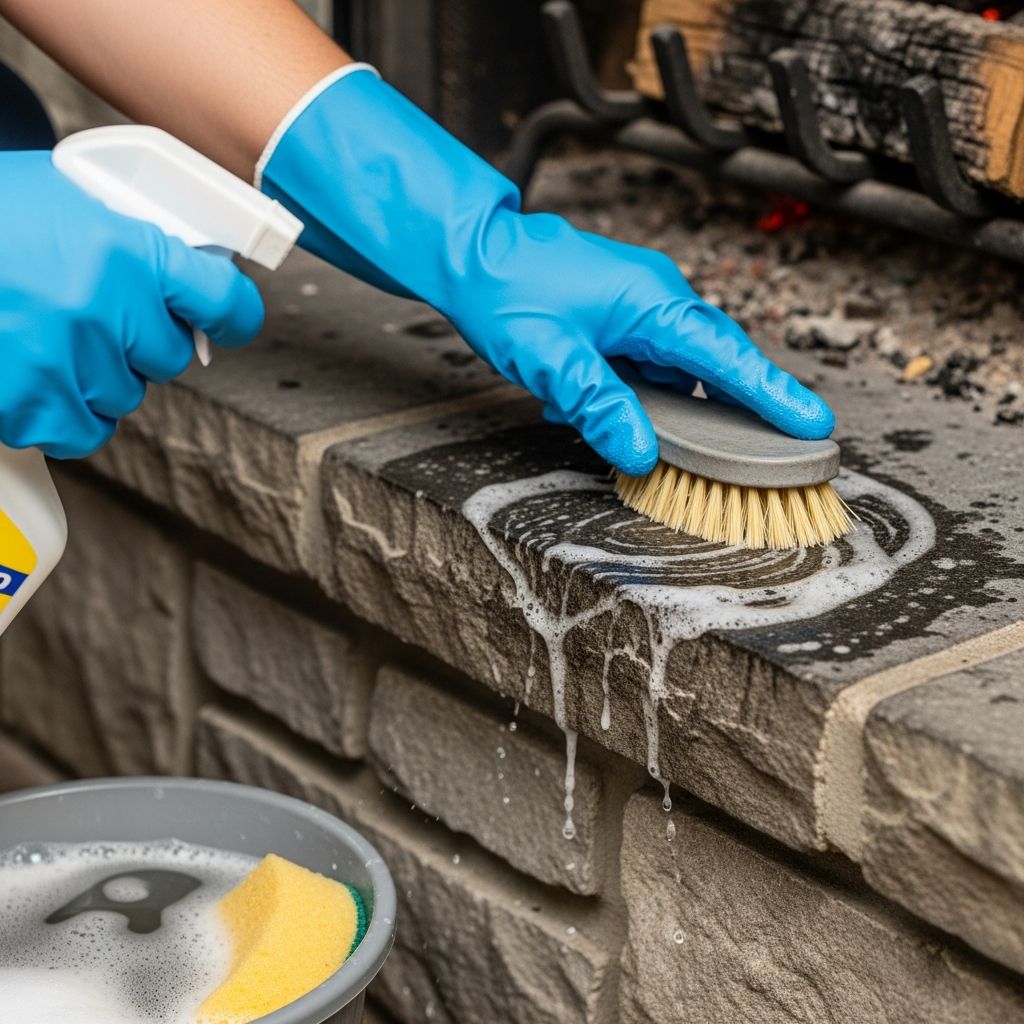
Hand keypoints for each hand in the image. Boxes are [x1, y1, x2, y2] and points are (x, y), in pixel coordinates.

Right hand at [0, 150, 264, 458]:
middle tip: (91, 315)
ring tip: (45, 338)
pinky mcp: (31, 404)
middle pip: (169, 356)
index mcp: (128, 251)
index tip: (227, 320)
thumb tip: (181, 270)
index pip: (223, 302)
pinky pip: (81, 431)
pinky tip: (34, 378)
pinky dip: (61, 414)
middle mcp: (108, 310)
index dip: (232, 314)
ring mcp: (69, 361)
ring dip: (96, 376)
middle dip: (139, 340)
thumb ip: (128, 236)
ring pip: (125, 395)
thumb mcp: (65, 195)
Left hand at [444, 218, 832, 475]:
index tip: (814, 423)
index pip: (726, 357)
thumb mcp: (550, 359)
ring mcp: (639, 306)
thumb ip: (598, 407)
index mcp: (651, 303)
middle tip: (762, 454)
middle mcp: (656, 300)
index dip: (772, 394)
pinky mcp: (621, 316)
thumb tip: (639, 454)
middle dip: (735, 408)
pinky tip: (593, 404)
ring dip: (663, 405)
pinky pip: (646, 362)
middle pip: (713, 362)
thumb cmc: (506, 293)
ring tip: (632, 429)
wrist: (468, 252)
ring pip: (675, 368)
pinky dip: (632, 390)